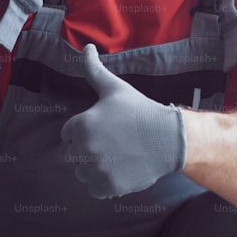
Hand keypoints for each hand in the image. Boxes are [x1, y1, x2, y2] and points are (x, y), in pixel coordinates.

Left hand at [60, 44, 185, 197]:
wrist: (168, 137)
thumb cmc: (140, 111)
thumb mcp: (114, 88)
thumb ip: (94, 70)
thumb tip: (86, 47)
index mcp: (81, 125)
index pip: (69, 135)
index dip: (86, 131)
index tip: (105, 129)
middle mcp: (84, 149)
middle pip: (75, 155)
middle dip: (90, 150)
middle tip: (114, 143)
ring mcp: (96, 170)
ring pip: (83, 173)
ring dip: (95, 168)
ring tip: (118, 156)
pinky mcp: (107, 187)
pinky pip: (93, 189)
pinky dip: (104, 184)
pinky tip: (120, 170)